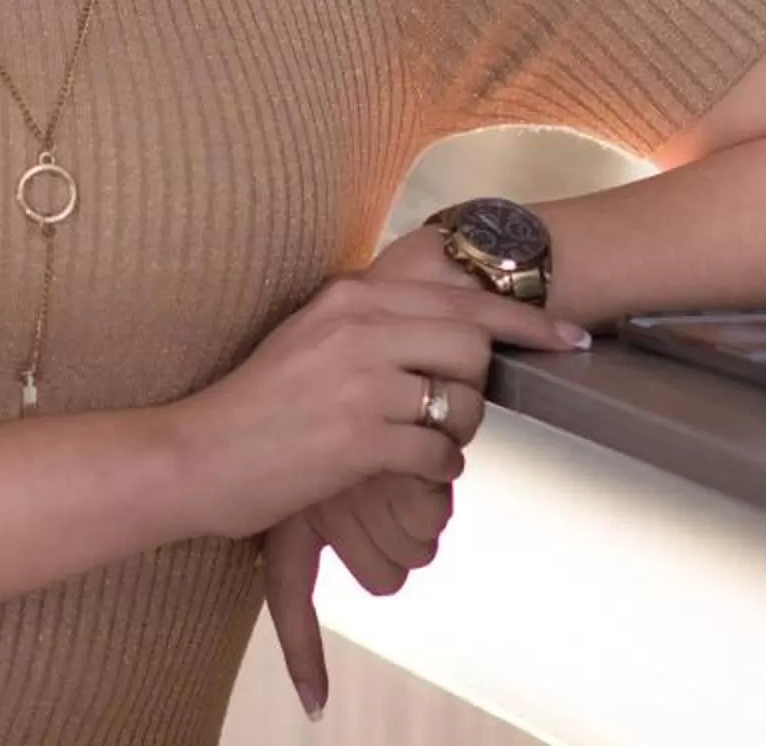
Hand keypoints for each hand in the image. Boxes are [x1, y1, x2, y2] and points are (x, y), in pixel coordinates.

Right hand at [172, 274, 581, 543]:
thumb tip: (442, 330)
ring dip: (456, 432)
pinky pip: (437, 451)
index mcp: (350, 295)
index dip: (526, 321)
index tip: (569, 337)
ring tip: (420, 444)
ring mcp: (361, 381)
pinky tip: (405, 469)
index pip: (461, 297)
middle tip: (459, 412)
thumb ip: (371, 325)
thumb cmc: (256, 405)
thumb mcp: (310, 339)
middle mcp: (359, 327)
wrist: (196, 456)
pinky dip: (435, 467)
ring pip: (461, 401)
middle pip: (472, 343)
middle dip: (483, 384)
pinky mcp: (359, 438)